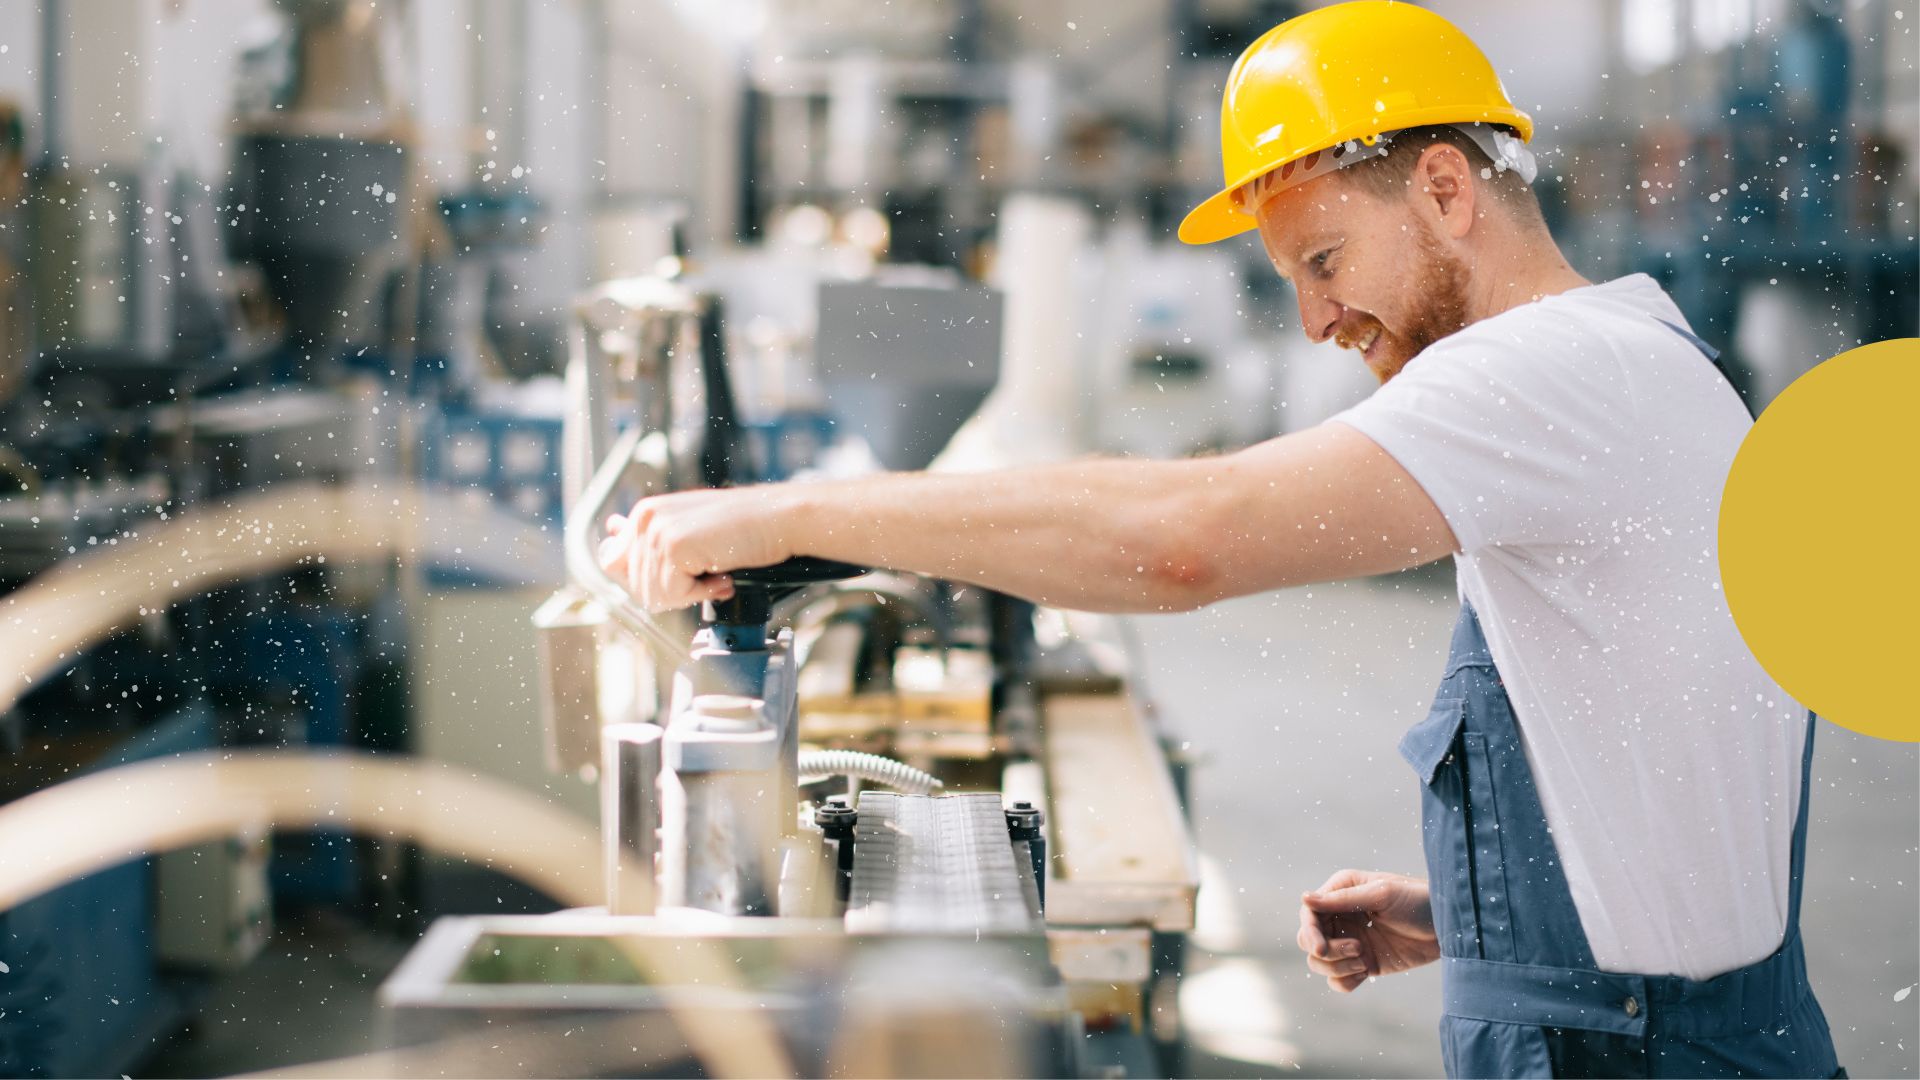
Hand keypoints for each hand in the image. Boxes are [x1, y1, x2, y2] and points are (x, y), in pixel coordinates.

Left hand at [598, 486, 796, 611]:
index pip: (613, 564)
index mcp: (645, 512)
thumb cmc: (743, 527)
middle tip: (706, 576)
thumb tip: (608, 538)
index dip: (645, 581)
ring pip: (653, 595)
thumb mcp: (688, 531)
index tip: (680, 575)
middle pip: (634, 586)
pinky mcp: (675, 546)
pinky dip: (702, 595)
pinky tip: (723, 575)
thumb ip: (648, 539)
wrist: (779, 519)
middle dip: (671, 592)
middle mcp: (645, 518)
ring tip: (717, 573)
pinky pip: (674, 595)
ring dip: (690, 594)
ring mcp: (658, 531)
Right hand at [1296, 869, 1438, 992]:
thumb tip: (1304, 898)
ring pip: (1320, 963)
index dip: (1310, 932)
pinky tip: (1366, 971)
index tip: (1321, 949)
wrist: (1449, 928)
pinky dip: (1345, 981)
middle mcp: (1341, 917)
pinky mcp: (1363, 964)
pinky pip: (1338, 980)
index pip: (1309, 914)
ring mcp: (1350, 941)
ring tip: (1365, 959)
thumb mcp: (1381, 895)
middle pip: (1308, 940)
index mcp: (1341, 892)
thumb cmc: (1418, 900)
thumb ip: (1342, 899)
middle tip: (1357, 949)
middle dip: (1326, 951)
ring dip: (1338, 966)